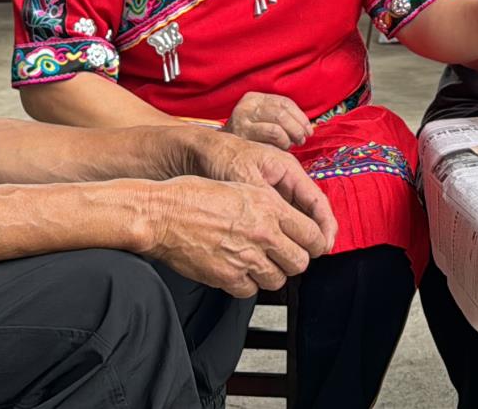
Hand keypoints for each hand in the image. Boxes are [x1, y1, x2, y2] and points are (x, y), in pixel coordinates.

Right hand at [143, 175, 334, 297]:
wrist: (162, 214)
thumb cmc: (193, 196)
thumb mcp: (239, 188)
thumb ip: (267, 206)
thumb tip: (286, 221)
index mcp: (268, 206)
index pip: (312, 234)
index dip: (315, 244)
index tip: (312, 247)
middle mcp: (263, 232)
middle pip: (300, 261)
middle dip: (295, 261)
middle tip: (285, 258)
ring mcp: (246, 257)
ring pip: (278, 279)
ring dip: (271, 274)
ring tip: (259, 264)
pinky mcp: (227, 277)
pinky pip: (251, 290)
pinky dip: (247, 284)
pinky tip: (238, 271)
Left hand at [192, 133, 338, 250]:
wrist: (202, 151)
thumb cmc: (223, 158)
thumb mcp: (245, 176)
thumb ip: (265, 197)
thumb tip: (282, 222)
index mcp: (289, 171)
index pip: (317, 200)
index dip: (325, 224)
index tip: (324, 246)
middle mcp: (287, 181)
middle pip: (312, 211)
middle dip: (317, 234)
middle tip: (316, 255)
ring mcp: (277, 191)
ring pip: (298, 217)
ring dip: (302, 236)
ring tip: (300, 257)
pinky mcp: (265, 200)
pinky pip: (282, 219)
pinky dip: (286, 234)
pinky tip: (282, 250)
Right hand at [224, 92, 313, 149]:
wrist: (217, 152)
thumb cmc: (248, 139)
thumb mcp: (262, 122)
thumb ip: (280, 119)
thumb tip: (306, 127)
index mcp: (254, 98)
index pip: (284, 102)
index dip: (300, 116)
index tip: (308, 128)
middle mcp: (246, 106)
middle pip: (282, 111)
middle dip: (298, 126)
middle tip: (303, 138)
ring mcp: (242, 119)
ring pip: (278, 121)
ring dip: (292, 134)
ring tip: (295, 143)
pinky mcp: (242, 134)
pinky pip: (272, 133)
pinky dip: (283, 141)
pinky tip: (284, 147)